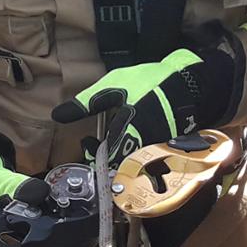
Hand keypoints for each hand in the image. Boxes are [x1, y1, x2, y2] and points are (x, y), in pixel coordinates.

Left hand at [52, 49, 222, 163]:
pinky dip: (135, 152)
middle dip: (106, 158)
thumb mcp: (113, 86)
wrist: (189, 82)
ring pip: (133, 163)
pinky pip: (146, 158)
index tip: (87, 144)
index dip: (94, 155)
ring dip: (120, 155)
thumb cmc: (149, 82)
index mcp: (129, 132)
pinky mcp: (168, 148)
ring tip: (113, 142)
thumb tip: (57, 115)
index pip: (107, 158)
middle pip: (120, 165)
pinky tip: (131, 139)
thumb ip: (85, 103)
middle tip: (98, 146)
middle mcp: (144, 145)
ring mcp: (157, 149)